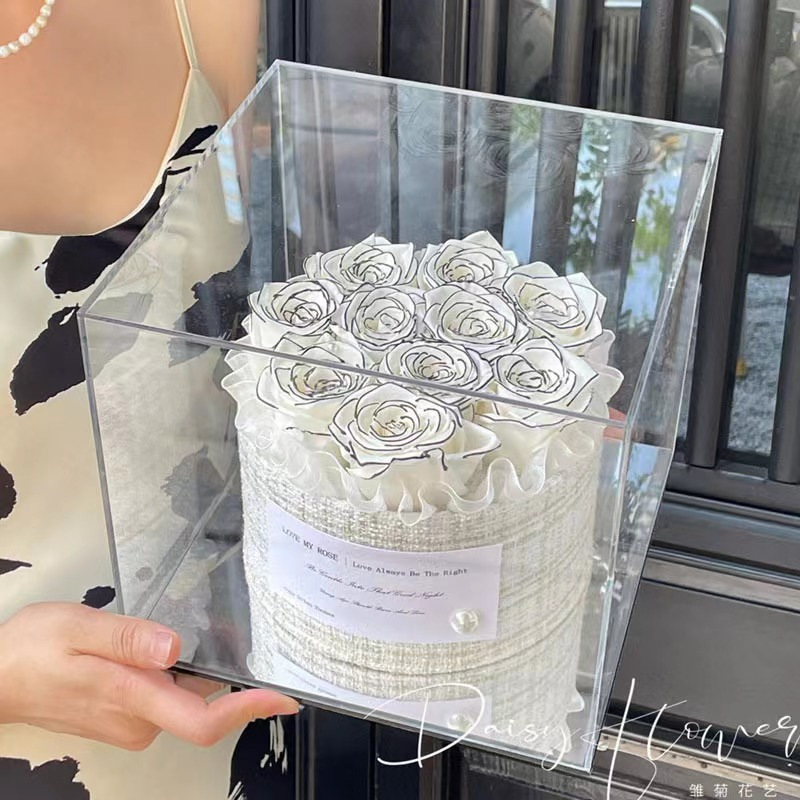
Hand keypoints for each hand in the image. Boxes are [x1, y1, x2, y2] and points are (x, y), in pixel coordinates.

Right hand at [0, 602, 299, 749]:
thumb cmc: (32, 650)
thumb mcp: (80, 629)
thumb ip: (129, 639)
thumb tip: (173, 647)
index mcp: (133, 698)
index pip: (202, 720)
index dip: (246, 710)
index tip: (282, 697)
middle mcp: (138, 720)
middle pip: (202, 706)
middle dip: (233, 675)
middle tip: (251, 633)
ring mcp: (131, 721)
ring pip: (184, 699)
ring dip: (206, 670)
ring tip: (221, 629)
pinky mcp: (124, 715)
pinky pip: (166, 697)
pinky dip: (182, 674)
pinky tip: (180, 644)